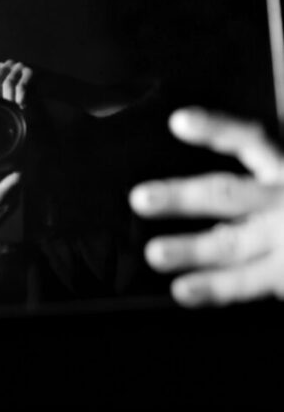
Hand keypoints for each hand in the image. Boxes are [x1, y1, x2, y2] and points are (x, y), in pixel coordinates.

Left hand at [0, 59, 33, 107]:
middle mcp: (4, 66)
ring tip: (10, 110)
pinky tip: (20, 105)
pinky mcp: (30, 71)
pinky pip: (21, 84)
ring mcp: (17, 67)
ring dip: (8, 99)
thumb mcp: (3, 93)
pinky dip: (19, 96)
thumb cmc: (22, 91)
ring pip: (7, 83)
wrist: (47, 82)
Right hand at [0, 154, 20, 259]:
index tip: (11, 158)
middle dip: (15, 170)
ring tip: (5, 171)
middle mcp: (10, 200)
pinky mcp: (15, 208)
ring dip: (15, 178)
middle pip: (21, 179)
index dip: (16, 166)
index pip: (17, 178)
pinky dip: (14, 186)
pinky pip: (19, 192)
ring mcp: (14, 205)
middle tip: (6, 162)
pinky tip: (4, 183)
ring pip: (21, 185)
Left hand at [129, 108, 283, 305]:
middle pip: (229, 195)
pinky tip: (184, 290)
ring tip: (154, 253)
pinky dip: (214, 288)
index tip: (178, 121)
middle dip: (183, 197)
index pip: (250, 139)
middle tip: (140, 198)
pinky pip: (247, 282)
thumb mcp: (278, 170)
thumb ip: (256, 159)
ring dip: (191, 250)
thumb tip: (184, 129)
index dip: (216, 129)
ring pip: (233, 244)